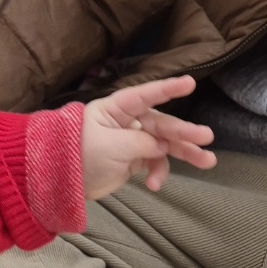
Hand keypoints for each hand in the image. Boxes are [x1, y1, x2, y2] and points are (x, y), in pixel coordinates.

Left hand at [81, 76, 214, 198]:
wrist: (60, 183)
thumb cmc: (79, 156)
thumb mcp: (111, 147)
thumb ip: (140, 142)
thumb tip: (162, 145)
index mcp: (114, 109)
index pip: (143, 95)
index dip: (166, 89)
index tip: (190, 83)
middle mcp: (125, 121)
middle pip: (160, 123)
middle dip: (183, 131)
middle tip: (206, 137)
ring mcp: (130, 140)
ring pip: (163, 143)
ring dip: (184, 153)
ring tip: (207, 161)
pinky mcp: (133, 159)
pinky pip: (154, 162)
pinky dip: (158, 172)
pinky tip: (155, 185)